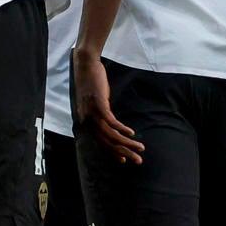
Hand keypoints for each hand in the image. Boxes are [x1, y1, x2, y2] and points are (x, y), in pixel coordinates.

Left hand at [73, 49, 143, 163]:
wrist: (86, 65)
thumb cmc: (92, 82)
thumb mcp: (96, 102)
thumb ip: (101, 113)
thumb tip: (109, 121)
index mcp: (86, 122)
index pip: (100, 143)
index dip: (113, 152)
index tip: (123, 160)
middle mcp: (87, 121)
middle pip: (107, 143)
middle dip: (123, 153)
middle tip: (137, 161)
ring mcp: (92, 114)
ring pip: (111, 135)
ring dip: (127, 143)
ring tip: (140, 148)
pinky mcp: (98, 105)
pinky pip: (111, 122)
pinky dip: (122, 129)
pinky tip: (131, 133)